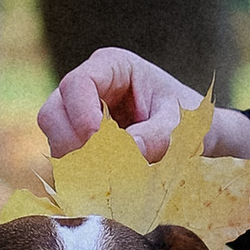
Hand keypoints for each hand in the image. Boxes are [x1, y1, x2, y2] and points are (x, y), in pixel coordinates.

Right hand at [39, 46, 249, 166]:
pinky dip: (78, 174)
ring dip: (75, 163)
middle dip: (71, 143)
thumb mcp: (180, 125)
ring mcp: (77, 115)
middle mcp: (87, 87)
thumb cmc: (188, 120)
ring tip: (108, 178)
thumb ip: (158, 136)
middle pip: (52, 112)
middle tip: (100, 167)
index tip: (99, 141)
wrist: (197, 137)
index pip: (77, 84)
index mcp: (111, 66)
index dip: (80, 114)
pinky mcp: (77, 141)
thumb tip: (131, 152)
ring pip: (54, 140)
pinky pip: (62, 159)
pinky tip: (103, 183)